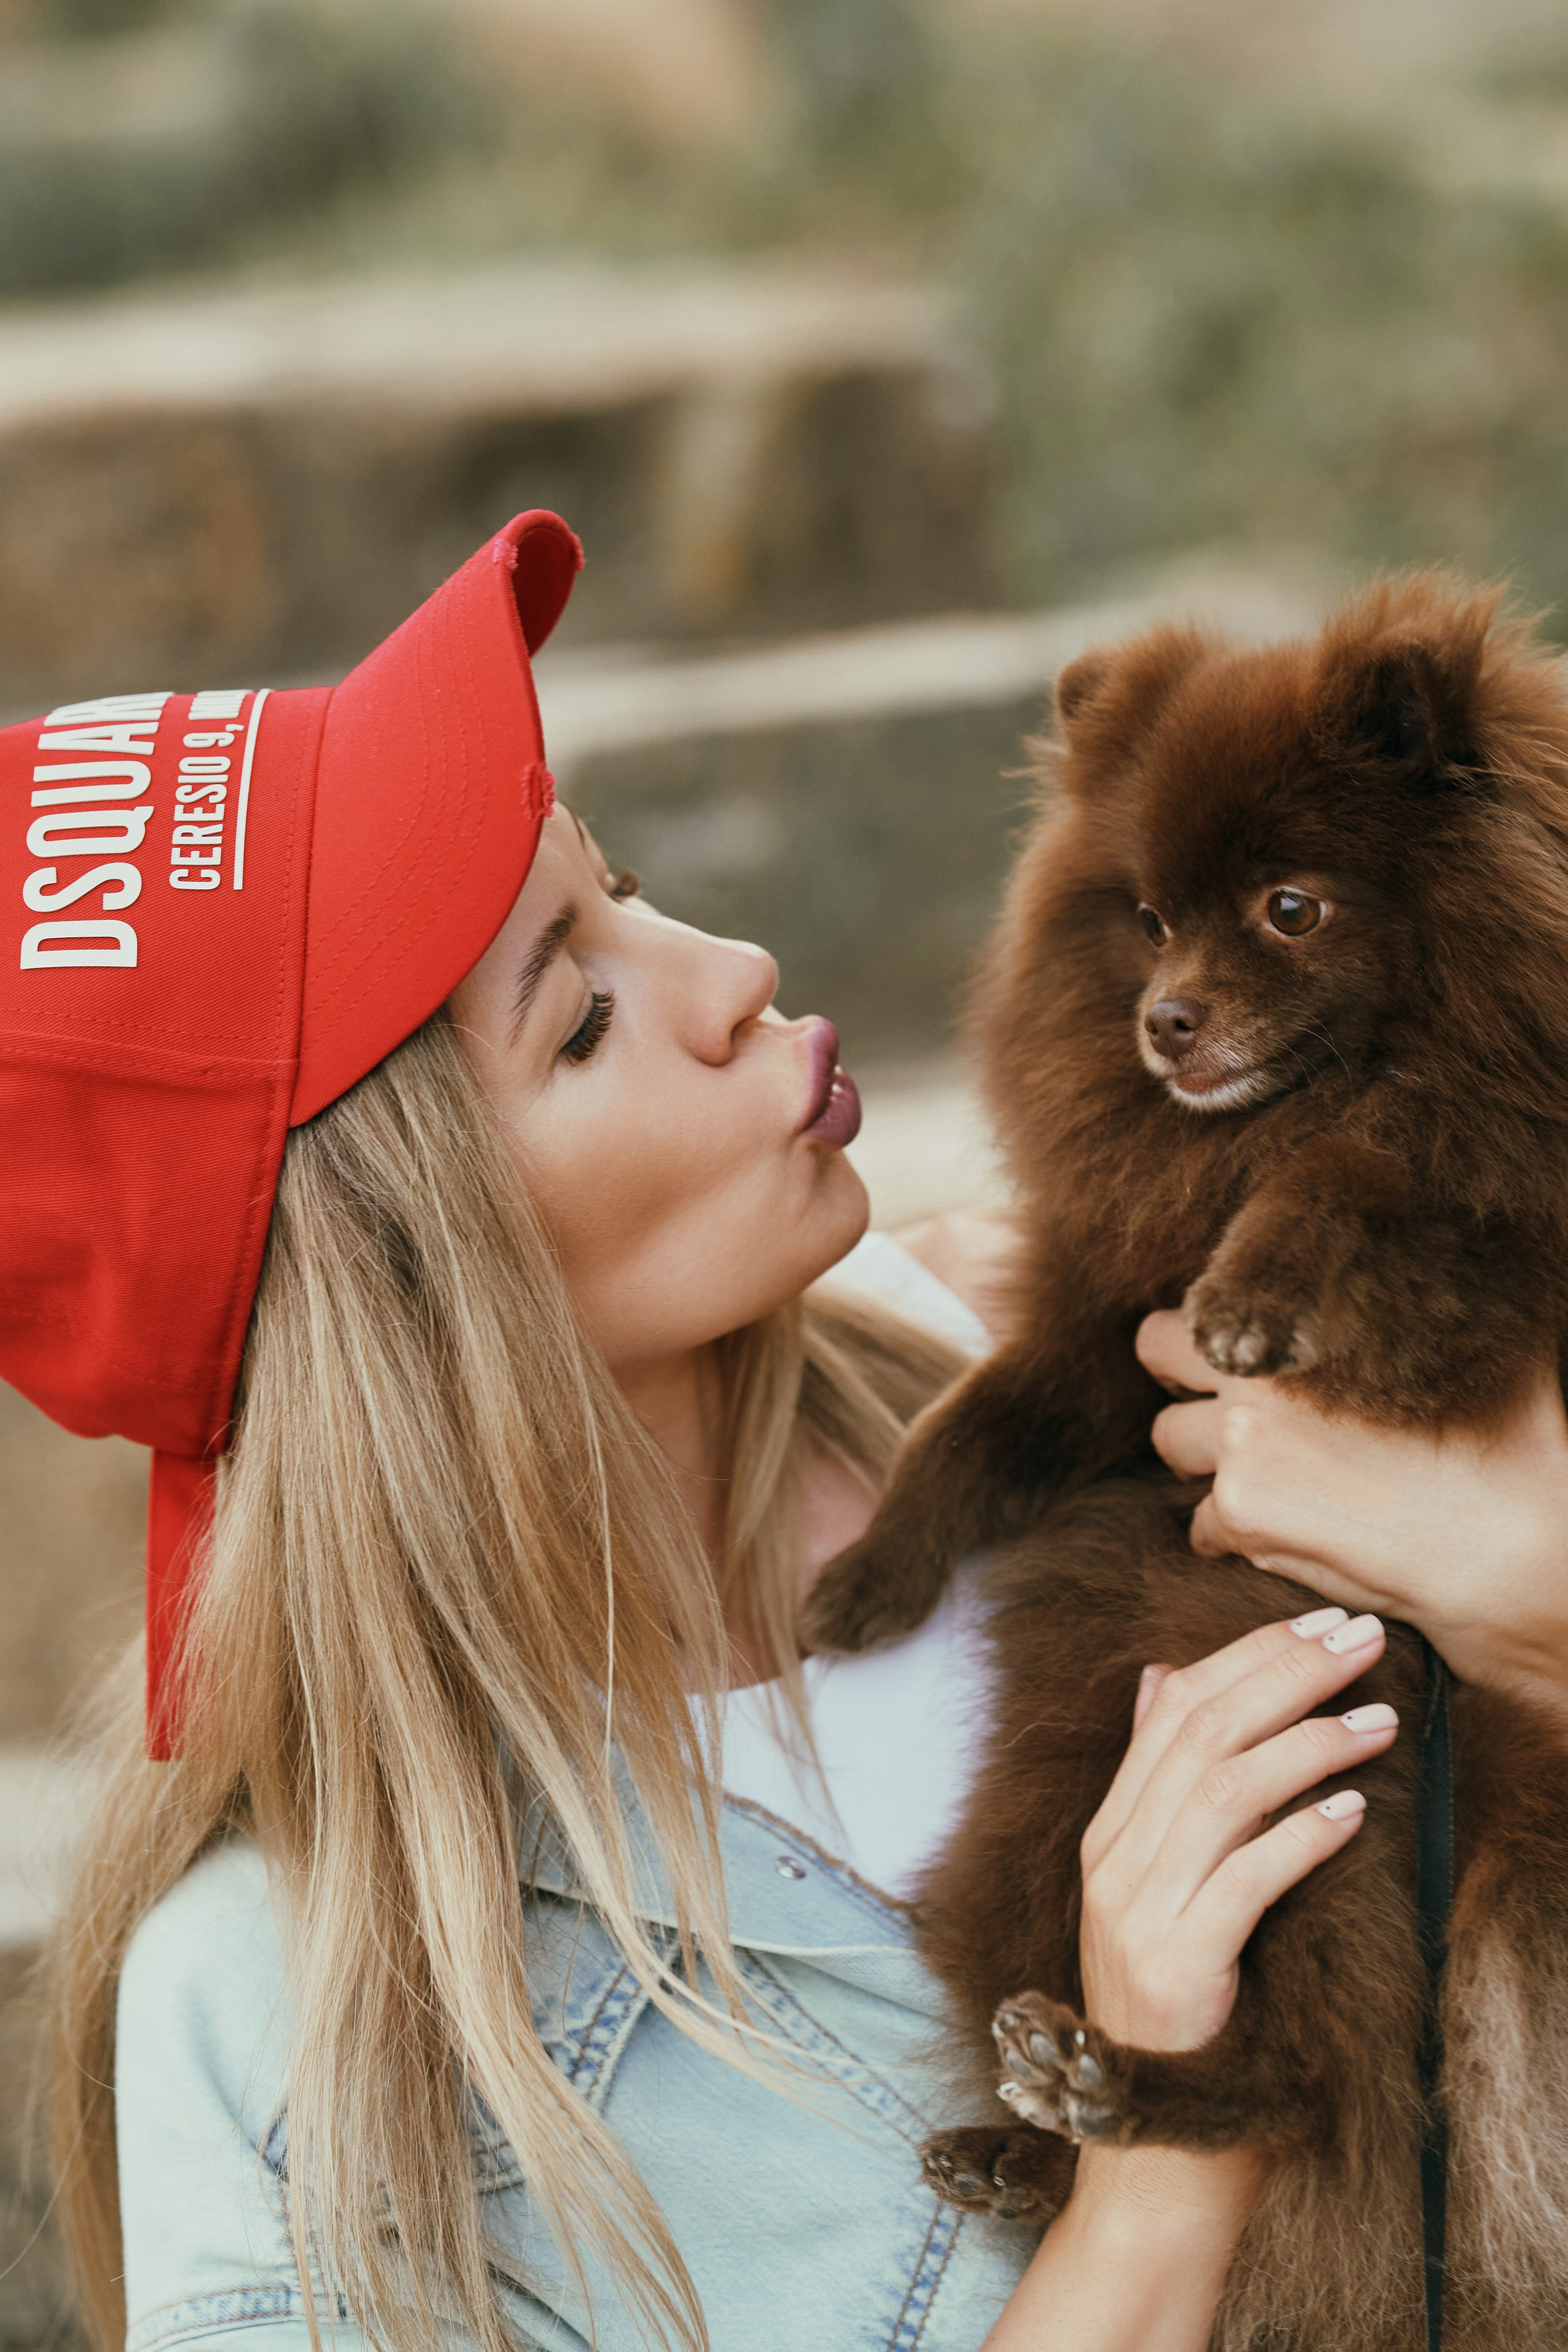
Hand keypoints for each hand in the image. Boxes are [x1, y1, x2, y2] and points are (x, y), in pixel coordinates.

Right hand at [1079, 1611, 1394, 2051]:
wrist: (1145, 2137)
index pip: (1176, 1706)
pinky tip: (1351, 1810)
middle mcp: (1115, 1858)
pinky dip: (1300, 1836)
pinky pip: (1245, 1881)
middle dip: (1288, 1674)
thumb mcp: (1153, 1884)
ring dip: (1309, 1745)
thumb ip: (1156, 1784)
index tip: (1319, 1622)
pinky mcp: (1176, 1966)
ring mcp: (1138, 1911)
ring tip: (1378, 1722)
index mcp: (1110, 1829)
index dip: (1248, 1654)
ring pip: (1223, 1792)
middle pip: (1203, 1732)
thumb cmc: (1174, 2005)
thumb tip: (1159, 1677)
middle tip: (1359, 1641)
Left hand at [1135, 1310, 1567, 1713]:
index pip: (1193, 1302)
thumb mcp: (1475, 1338)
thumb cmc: (1506, 1440)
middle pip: (1156, 1354)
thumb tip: (1433, 1253)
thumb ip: (1427, 1292)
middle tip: (1219, 1399)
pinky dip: (1229, 1531)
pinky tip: (1283, 1530)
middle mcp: (1252, 1377)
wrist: (1510, 1547)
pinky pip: (1199, 1524)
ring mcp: (1239, 1449)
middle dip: (1181, 1372)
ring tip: (1259, 1470)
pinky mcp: (1244, 1518)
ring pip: (1169, 1443)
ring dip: (1201, 1454)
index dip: (1205, 1326)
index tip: (1225, 1348)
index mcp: (1298, 1322)